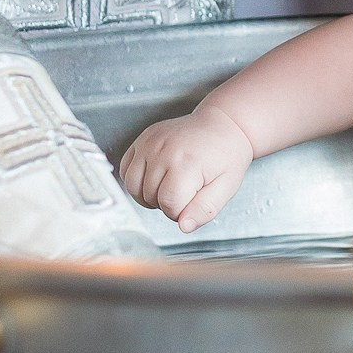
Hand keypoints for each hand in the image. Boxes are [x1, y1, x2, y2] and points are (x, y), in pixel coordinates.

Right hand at [118, 105, 253, 232]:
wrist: (222, 126)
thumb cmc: (226, 155)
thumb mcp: (226, 187)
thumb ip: (205, 210)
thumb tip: (184, 226)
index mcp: (187, 163)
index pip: (169, 205)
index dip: (180, 212)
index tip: (192, 201)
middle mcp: (164, 150)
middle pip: (150, 197)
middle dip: (166, 202)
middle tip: (185, 190)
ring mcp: (150, 142)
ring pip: (133, 187)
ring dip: (148, 194)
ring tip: (169, 185)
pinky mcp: (142, 139)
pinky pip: (126, 170)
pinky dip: (137, 180)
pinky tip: (156, 176)